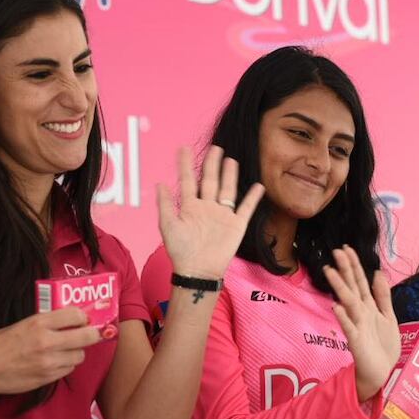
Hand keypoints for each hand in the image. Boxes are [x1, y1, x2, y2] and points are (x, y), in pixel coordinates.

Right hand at [0, 307, 100, 402]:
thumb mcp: (21, 325)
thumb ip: (45, 323)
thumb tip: (68, 321)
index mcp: (38, 323)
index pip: (75, 315)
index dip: (83, 317)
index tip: (83, 319)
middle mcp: (47, 342)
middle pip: (87, 337)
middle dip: (92, 335)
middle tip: (90, 334)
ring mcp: (49, 362)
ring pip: (80, 355)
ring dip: (76, 352)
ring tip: (66, 350)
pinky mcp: (47, 378)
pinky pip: (68, 369)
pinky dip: (66, 365)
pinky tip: (55, 362)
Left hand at [159, 146, 264, 278]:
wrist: (198, 270)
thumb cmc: (180, 251)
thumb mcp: (168, 225)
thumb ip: (165, 204)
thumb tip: (160, 183)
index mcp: (190, 207)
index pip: (188, 180)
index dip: (185, 165)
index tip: (183, 148)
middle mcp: (207, 208)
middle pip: (211, 180)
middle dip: (212, 164)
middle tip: (214, 147)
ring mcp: (222, 215)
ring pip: (227, 190)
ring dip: (230, 175)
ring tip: (231, 160)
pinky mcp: (236, 225)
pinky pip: (246, 208)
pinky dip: (252, 197)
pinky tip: (258, 186)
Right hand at [323, 246, 399, 401]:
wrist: (382, 372)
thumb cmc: (383, 346)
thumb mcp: (388, 316)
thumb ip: (382, 295)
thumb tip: (377, 273)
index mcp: (368, 306)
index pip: (359, 281)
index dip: (354, 265)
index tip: (346, 248)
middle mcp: (360, 313)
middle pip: (352, 287)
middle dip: (345, 270)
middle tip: (336, 251)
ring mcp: (356, 326)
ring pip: (348, 303)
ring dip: (340, 287)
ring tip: (330, 271)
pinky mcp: (356, 342)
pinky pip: (349, 328)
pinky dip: (343, 318)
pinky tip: (337, 307)